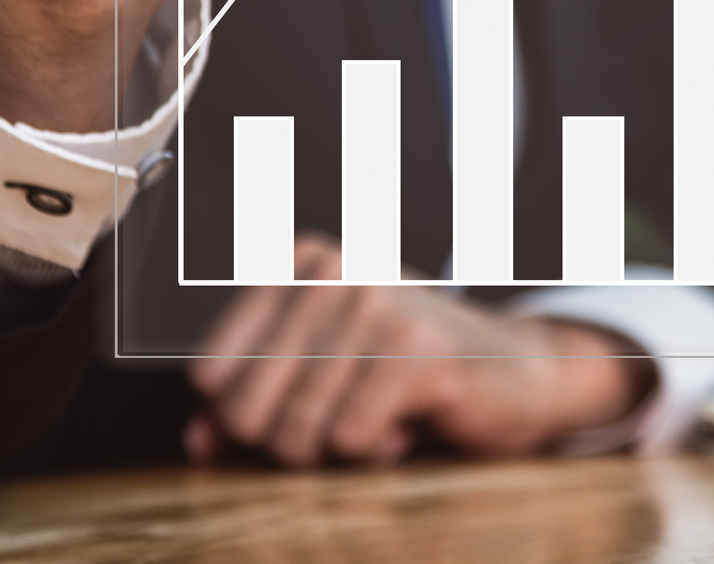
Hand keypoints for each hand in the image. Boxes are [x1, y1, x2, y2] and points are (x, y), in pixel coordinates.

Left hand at [184, 234, 654, 467]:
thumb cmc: (409, 371)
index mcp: (303, 261)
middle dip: (286, 441)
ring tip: (374, 421)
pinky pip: (347, 439)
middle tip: (337, 424)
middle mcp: (337, 270)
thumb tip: (196, 443)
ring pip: (294, 430)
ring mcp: (378, 306)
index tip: (297, 404)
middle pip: (245, 407)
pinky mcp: (417, 353)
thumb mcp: (321, 372)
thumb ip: (251, 400)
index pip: (211, 371)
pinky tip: (405, 423)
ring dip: (333, 451)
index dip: (243, 413)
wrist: (516, 372)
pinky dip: (373, 452)